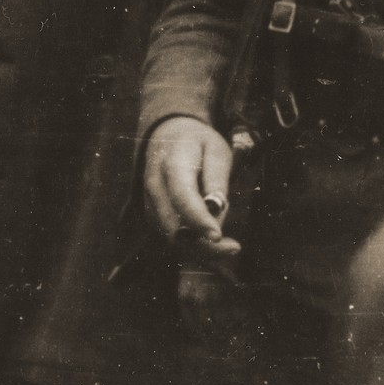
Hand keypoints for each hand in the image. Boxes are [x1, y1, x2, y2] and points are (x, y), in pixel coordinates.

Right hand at [144, 117, 241, 268]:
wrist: (167, 135)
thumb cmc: (197, 143)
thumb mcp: (216, 149)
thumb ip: (216, 179)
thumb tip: (216, 208)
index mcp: (172, 163)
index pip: (182, 196)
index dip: (198, 219)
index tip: (217, 236)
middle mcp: (154, 186)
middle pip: (173, 226)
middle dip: (203, 245)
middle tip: (234, 248)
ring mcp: (149, 202)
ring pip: (172, 238)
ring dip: (200, 249)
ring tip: (228, 245)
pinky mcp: (152, 215)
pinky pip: (171, 238)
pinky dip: (192, 246)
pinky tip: (212, 240)